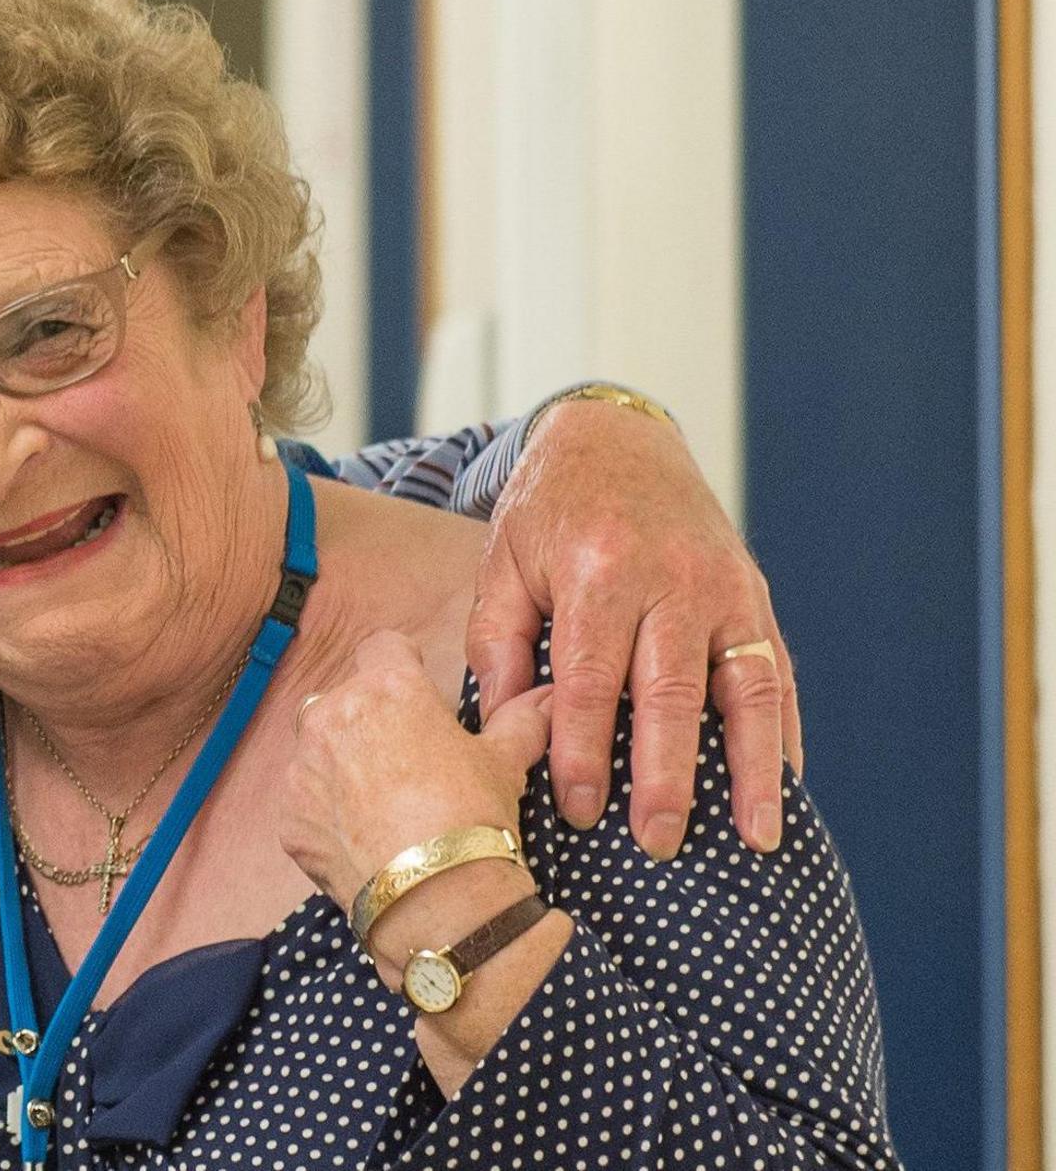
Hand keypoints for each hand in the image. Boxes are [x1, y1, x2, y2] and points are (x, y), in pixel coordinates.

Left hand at [279, 631, 552, 911]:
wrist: (434, 896)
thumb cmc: (471, 817)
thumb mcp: (504, 762)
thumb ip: (519, 720)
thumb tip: (546, 699)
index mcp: (387, 687)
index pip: (383, 647)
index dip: (402, 666)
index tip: (416, 695)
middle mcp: (332, 713)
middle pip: (346, 698)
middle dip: (370, 719)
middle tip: (407, 761)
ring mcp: (302, 765)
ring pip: (318, 748)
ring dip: (342, 764)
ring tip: (384, 804)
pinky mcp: (287, 813)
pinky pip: (305, 800)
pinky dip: (326, 812)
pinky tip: (363, 837)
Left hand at [466, 399, 798, 860]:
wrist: (616, 440)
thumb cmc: (547, 513)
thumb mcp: (501, 562)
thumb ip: (498, 643)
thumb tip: (503, 729)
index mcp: (599, 571)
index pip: (591, 681)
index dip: (584, 751)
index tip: (577, 810)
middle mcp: (672, 581)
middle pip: (672, 694)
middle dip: (666, 777)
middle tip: (657, 843)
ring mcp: (725, 589)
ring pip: (748, 690)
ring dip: (753, 770)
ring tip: (756, 840)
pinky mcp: (755, 597)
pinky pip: (776, 674)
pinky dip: (786, 734)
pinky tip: (785, 787)